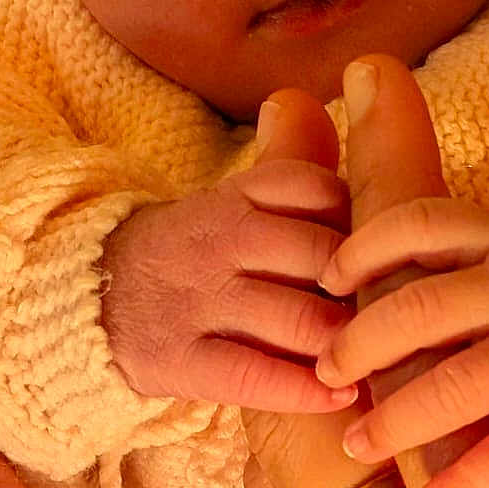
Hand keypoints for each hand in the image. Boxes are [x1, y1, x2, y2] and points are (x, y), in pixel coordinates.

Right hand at [99, 107, 355, 410]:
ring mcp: (200, 301)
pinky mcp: (182, 360)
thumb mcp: (237, 196)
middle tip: (399, 309)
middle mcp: (221, 240)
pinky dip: (304, 387)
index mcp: (237, 194)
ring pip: (295, 319)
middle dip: (364, 284)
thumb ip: (295, 161)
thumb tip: (352, 92)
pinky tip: (341, 394)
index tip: (385, 245)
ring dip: (345, 341)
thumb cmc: (198, 248)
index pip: (315, 186)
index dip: (359, 217)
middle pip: (319, 254)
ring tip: (378, 356)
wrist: (89, 296)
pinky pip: (254, 376)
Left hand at [245, 57, 488, 487]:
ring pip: (300, 484)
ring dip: (307, 334)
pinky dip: (334, 419)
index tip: (363, 99)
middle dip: (308, 258)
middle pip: (313, 423)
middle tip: (296, 134)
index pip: (412, 369)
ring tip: (309, 208)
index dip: (388, 216)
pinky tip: (353, 339)